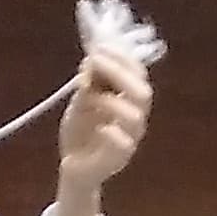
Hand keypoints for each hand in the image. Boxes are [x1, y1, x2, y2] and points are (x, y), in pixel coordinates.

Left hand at [55, 44, 150, 207]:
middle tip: (95, 63)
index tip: (98, 49)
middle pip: (143, 92)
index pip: (138, 74)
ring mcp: (129, 139)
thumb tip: (91, 58)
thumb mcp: (81, 99)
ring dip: (112, 101)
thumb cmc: (81, 131)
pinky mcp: (118, 159)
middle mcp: (134, 118)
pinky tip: (99, 128)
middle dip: (119, 73)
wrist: (74, 166)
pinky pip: (123, 144)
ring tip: (91, 98)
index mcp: (129, 100)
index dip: (122, 58)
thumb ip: (89, 81)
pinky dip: (111, 133)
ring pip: (136, 117)